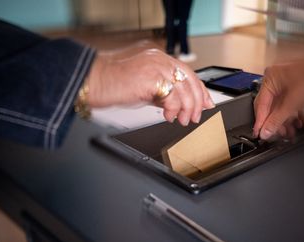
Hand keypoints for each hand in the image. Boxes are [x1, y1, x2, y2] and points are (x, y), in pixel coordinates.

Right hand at [87, 46, 213, 125]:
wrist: (96, 83)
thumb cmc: (116, 86)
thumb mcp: (147, 88)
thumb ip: (165, 93)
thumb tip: (182, 106)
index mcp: (160, 59)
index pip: (188, 73)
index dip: (200, 90)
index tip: (206, 103)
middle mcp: (161, 59)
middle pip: (190, 80)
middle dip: (197, 102)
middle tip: (195, 117)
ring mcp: (157, 66)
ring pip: (185, 90)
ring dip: (187, 109)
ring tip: (182, 120)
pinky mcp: (152, 77)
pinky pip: (173, 97)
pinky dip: (175, 110)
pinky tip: (169, 116)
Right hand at [253, 58, 303, 139]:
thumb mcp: (294, 102)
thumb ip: (277, 119)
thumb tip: (265, 131)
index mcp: (271, 78)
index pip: (261, 104)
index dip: (260, 121)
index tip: (260, 134)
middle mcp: (277, 80)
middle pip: (271, 107)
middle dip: (277, 123)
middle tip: (280, 135)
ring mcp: (287, 85)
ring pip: (283, 108)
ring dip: (288, 121)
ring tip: (293, 132)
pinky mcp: (298, 89)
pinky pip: (293, 105)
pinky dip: (298, 115)